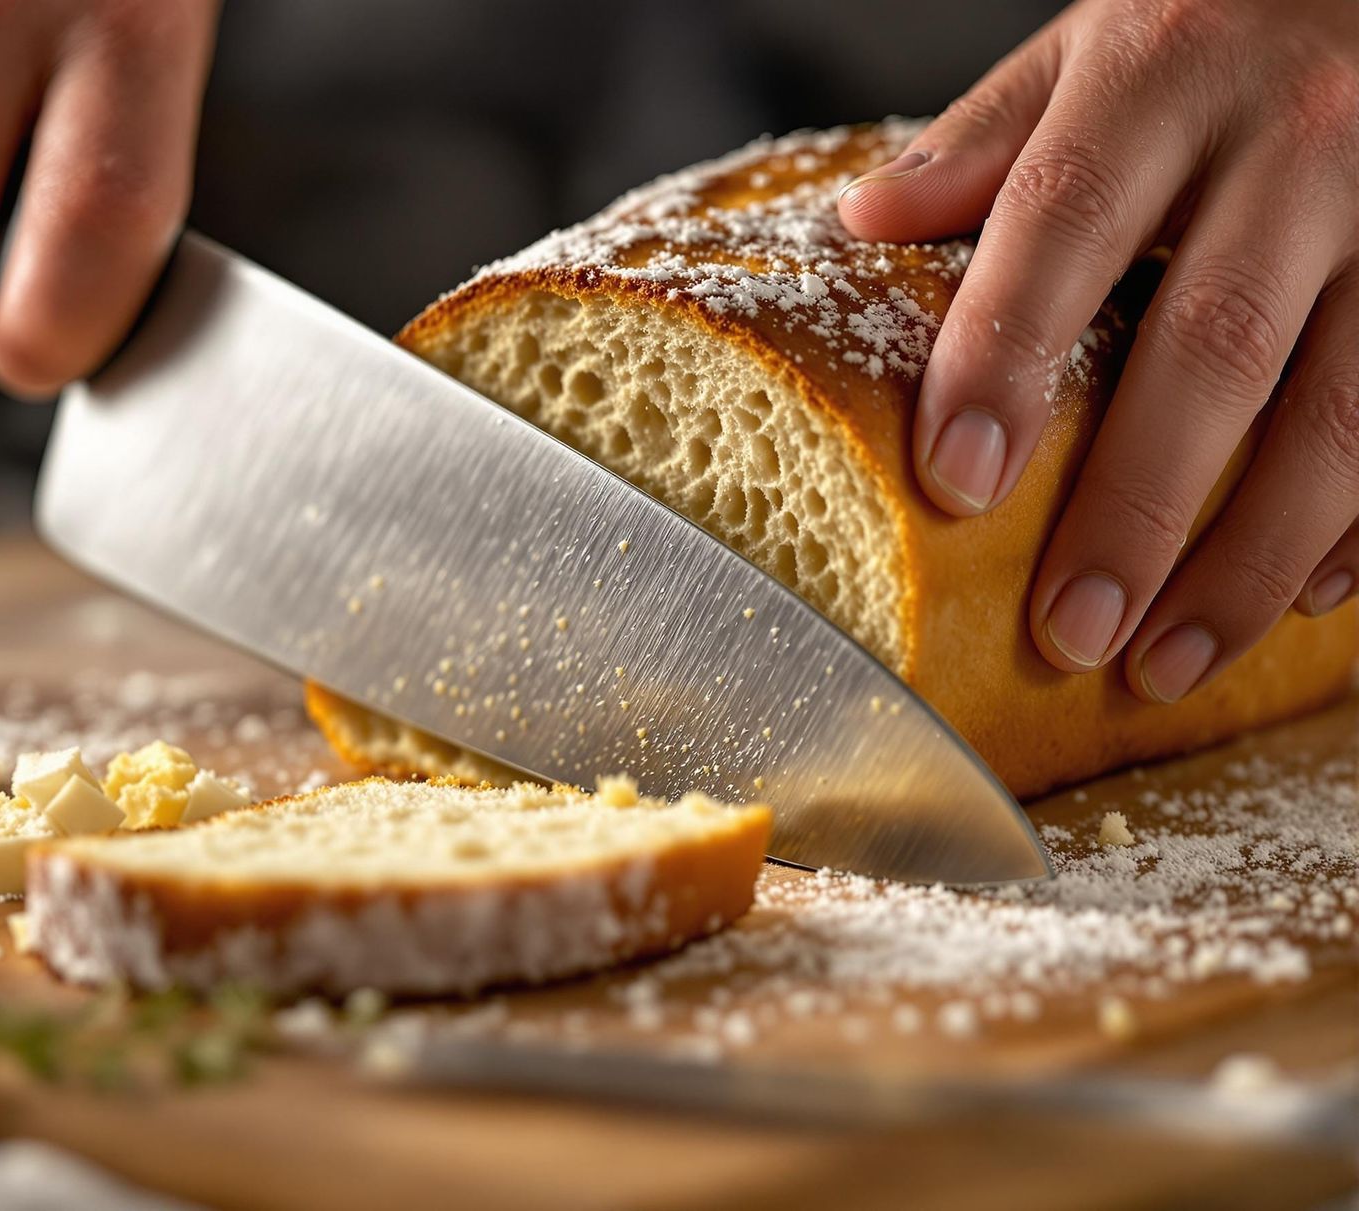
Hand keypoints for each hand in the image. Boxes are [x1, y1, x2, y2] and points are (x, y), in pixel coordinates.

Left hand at [836, 0, 1358, 702]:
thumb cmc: (1220, 21)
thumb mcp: (1100, 43)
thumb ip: (993, 136)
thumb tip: (866, 223)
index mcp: (1164, 72)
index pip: (1063, 224)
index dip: (1004, 355)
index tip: (954, 482)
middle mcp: (1296, 135)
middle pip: (1211, 344)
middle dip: (1137, 505)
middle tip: (1068, 632)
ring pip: (1341, 408)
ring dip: (1249, 556)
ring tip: (1167, 663)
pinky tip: (1295, 602)